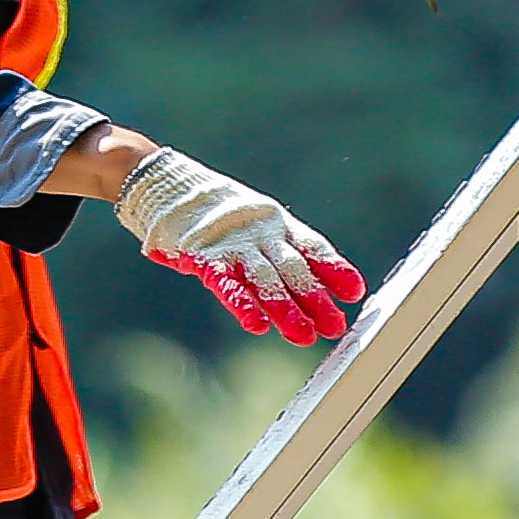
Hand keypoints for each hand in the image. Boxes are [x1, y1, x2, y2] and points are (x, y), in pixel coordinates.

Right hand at [111, 147, 368, 344]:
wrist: (163, 183)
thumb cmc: (213, 210)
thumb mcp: (254, 223)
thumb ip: (278, 248)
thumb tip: (315, 281)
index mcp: (274, 222)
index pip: (311, 246)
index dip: (333, 268)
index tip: (355, 291)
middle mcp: (259, 232)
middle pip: (293, 269)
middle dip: (314, 299)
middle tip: (335, 327)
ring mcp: (232, 243)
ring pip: (264, 279)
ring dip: (284, 308)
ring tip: (302, 335)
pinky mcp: (203, 254)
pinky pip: (225, 282)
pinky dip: (241, 303)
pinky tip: (256, 324)